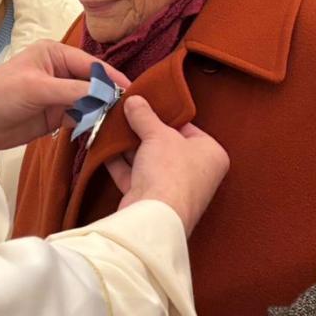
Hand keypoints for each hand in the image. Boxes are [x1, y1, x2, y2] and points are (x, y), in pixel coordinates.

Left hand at [0, 41, 130, 150]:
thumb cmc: (0, 94)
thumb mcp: (37, 88)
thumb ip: (73, 91)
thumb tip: (106, 94)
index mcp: (54, 54)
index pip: (91, 64)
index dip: (111, 78)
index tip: (132, 91)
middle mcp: (59, 71)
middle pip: (93, 83)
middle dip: (109, 95)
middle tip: (131, 111)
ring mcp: (58, 95)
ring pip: (89, 101)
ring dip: (102, 111)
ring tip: (122, 123)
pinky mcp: (55, 116)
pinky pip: (80, 118)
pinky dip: (91, 124)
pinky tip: (103, 131)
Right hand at [103, 96, 227, 235]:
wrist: (154, 216)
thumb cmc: (170, 171)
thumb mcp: (158, 134)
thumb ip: (145, 115)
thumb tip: (135, 100)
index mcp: (211, 154)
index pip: (188, 128)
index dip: (166, 115)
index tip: (147, 103)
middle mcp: (196, 173)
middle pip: (165, 145)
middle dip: (143, 130)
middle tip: (125, 112)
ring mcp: (173, 189)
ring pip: (148, 161)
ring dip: (128, 145)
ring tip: (111, 125)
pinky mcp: (151, 201)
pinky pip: (135, 176)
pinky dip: (120, 163)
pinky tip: (104, 147)